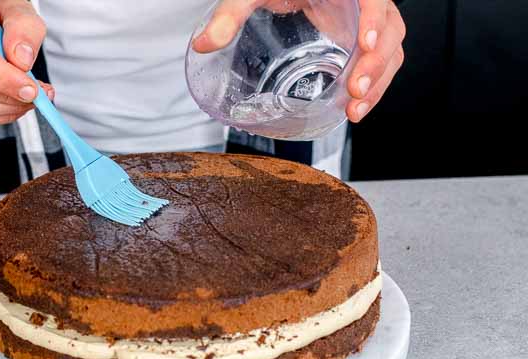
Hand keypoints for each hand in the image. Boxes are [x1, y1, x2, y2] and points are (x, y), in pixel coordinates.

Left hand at [193, 0, 405, 122]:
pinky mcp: (360, 38)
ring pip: (391, 48)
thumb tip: (205, 43)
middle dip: (376, 63)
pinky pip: (381, 58)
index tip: (365, 43)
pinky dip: (374, 83)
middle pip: (390, 28)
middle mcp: (361, 1)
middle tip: (356, 91)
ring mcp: (365, 20)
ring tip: (356, 110)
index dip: (375, 19)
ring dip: (378, 81)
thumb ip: (231, 14)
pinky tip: (355, 105)